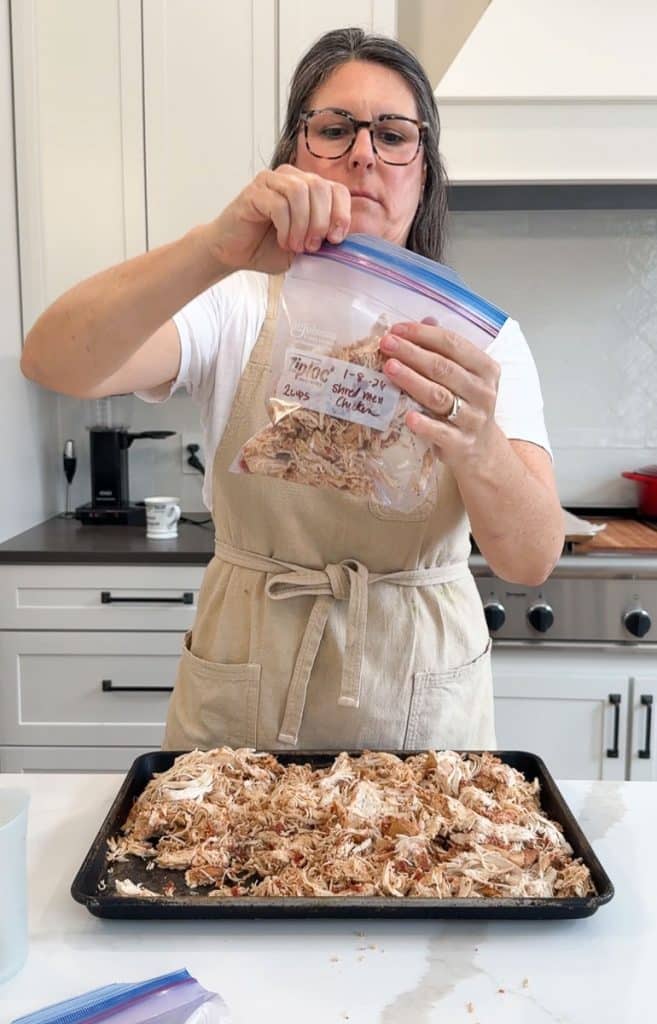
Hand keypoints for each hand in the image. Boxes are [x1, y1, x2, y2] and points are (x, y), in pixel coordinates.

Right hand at [200, 165, 351, 274]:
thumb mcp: (304, 246)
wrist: (234, 253)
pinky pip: (279, 203)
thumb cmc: (267, 248)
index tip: (335, 239)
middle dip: (321, 221)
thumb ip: (322, 238)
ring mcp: (271, 181)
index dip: (341, 213)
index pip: (337, 189)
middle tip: (312, 246)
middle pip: (320, 187)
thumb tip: (342, 239)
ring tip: (296, 245)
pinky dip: (286, 227)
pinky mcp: (253, 191)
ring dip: (302, 224)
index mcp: (308, 188)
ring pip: (300, 191)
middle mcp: (291, 178)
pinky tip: (282, 241)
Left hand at [379, 318, 500, 467]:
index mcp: (485, 369)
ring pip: (440, 396)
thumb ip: (447, 350)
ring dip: (413, 380)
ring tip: (390, 368)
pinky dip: (424, 424)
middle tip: (386, 344)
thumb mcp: (465, 376)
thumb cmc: (467, 406)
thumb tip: (425, 319)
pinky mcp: (461, 443)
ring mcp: (473, 418)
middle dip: (412, 353)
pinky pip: (441, 432)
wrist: (482, 449)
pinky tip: (407, 416)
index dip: (423, 334)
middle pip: (444, 367)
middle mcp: (482, 392)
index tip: (397, 329)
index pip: (453, 344)